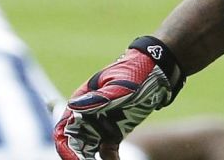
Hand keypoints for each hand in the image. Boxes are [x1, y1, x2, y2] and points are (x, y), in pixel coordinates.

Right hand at [54, 37, 183, 159]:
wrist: (158, 71)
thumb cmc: (135, 73)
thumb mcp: (120, 86)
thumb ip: (100, 97)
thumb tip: (75, 105)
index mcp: (81, 103)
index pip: (65, 130)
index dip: (67, 148)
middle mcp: (87, 117)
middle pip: (75, 144)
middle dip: (79, 158)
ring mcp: (100, 125)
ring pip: (89, 150)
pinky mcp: (114, 132)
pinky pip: (107, 151)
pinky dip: (111, 159)